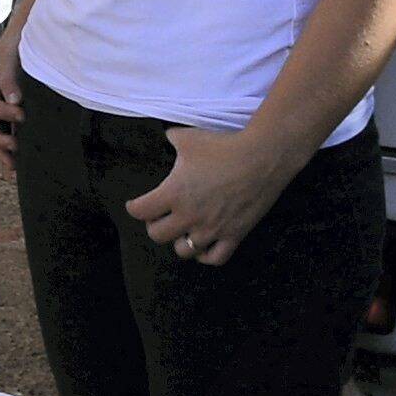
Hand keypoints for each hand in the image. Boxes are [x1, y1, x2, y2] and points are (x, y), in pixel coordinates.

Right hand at [0, 17, 25, 169]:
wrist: (26, 38)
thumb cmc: (13, 45)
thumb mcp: (7, 59)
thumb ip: (9, 80)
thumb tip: (14, 100)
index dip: (2, 112)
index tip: (20, 115)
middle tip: (15, 146)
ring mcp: (0, 110)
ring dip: (4, 150)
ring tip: (13, 166)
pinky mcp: (12, 114)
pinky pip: (9, 132)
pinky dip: (12, 146)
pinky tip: (19, 161)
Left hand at [126, 121, 295, 264]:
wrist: (262, 157)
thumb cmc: (223, 146)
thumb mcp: (188, 138)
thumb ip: (171, 140)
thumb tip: (166, 137)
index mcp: (174, 193)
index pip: (140, 211)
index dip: (134, 207)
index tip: (135, 204)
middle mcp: (189, 216)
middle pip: (158, 235)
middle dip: (154, 225)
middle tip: (159, 216)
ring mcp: (212, 229)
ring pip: (184, 251)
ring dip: (179, 241)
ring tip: (181, 230)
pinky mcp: (234, 235)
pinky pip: (215, 259)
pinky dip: (205, 256)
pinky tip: (203, 246)